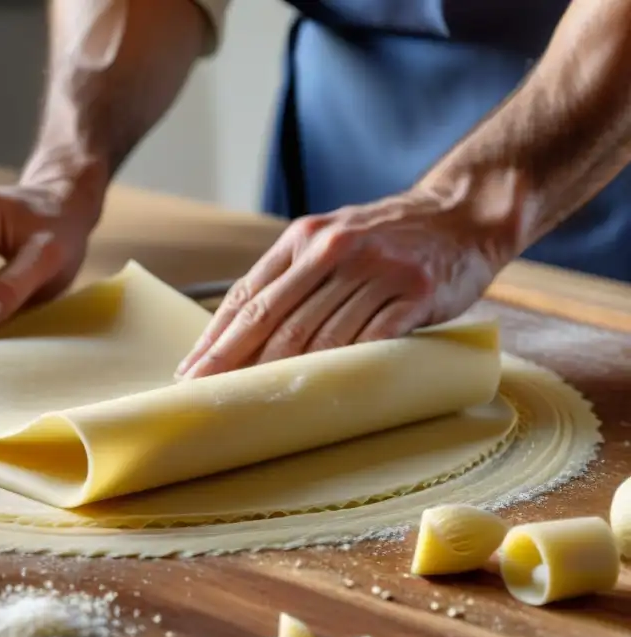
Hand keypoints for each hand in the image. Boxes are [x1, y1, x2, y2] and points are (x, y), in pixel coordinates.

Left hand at [176, 186, 516, 378]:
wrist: (463, 215)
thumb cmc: (387, 239)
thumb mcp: (332, 241)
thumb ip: (293, 277)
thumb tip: (241, 332)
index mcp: (304, 239)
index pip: (249, 295)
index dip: (217, 337)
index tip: (191, 370)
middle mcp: (334, 250)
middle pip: (274, 318)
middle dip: (234, 362)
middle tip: (207, 395)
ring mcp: (375, 270)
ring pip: (318, 335)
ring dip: (283, 375)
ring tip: (255, 404)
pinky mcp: (413, 292)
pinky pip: (370, 340)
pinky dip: (342, 370)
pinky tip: (317, 393)